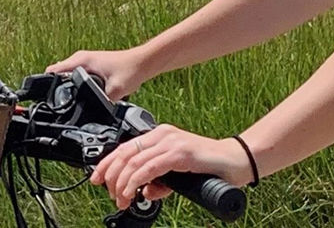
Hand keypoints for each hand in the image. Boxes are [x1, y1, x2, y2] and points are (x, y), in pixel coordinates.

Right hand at [45, 48, 153, 98]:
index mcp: (81, 61)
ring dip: (64, 86)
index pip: (54, 71)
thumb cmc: (131, 70)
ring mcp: (85, 61)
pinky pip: (74, 75)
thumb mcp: (116, 89)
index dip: (46, 84)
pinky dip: (73, 84)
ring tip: (65, 102)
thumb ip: (104, 101)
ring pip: (66, 75)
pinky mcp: (90, 66)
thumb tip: (94, 114)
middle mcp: (80, 59)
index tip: (42, 97)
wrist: (143, 63)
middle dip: (54, 88)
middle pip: (57, 74)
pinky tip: (78, 95)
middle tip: (56, 105)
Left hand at [88, 125, 252, 209]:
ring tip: (121, 199)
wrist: (237, 162)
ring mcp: (170, 142)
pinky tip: (132, 192)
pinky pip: (149, 168)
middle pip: (124, 153)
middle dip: (110, 175)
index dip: (107, 164)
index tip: (96, 179)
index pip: (124, 148)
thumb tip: (144, 192)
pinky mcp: (179, 153)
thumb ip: (160, 182)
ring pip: (133, 161)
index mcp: (159, 136)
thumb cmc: (210, 168)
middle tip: (109, 194)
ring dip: (123, 184)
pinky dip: (136, 181)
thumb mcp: (177, 176)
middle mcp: (162, 135)